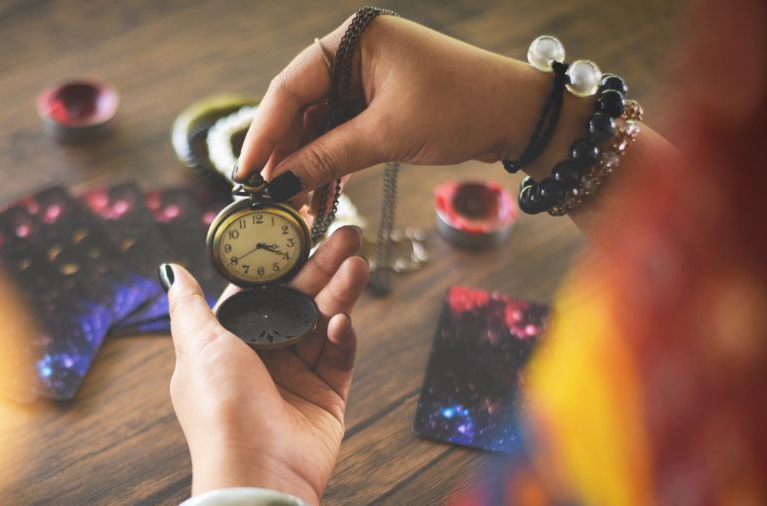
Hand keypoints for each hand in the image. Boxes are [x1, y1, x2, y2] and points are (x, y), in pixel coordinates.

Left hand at [165, 227, 368, 505]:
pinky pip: (338, 358)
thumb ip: (189, 305)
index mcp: (228, 343)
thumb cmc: (220, 408)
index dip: (280, 261)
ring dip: (340, 293)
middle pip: (297, 301)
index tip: (301, 229)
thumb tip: (170, 270)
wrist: (256, 471)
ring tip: (359, 263)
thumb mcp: (197, 346)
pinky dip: (342, 338)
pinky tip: (343, 321)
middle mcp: (262, 358)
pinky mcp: (326, 398)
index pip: (259, 291)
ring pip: (323, 323)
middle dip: (322, 268)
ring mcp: (296, 378)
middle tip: (348, 235)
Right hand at [237, 15, 580, 201]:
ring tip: (294, 205)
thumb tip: (278, 185)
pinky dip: (330, 162)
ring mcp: (367, 78)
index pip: (290, 87)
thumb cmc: (461, 107)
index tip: (247, 173)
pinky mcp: (381, 103)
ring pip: (320, 125)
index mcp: (353, 40)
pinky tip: (317, 193)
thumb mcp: (387, 134)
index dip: (264, 133)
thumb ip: (327, 158)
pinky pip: (342, 132)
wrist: (519, 116)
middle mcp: (355, 53)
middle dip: (284, 154)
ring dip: (306, 164)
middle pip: (300, 107)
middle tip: (267, 197)